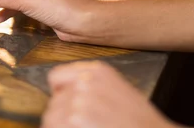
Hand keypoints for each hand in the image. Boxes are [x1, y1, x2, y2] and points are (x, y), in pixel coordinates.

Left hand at [42, 61, 178, 127]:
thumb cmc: (141, 121)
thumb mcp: (118, 91)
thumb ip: (93, 87)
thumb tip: (69, 98)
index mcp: (97, 71)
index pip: (57, 77)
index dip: (59, 94)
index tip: (63, 106)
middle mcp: (85, 81)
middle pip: (55, 101)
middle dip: (63, 117)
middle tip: (81, 125)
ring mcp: (79, 100)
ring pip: (52, 117)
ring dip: (62, 127)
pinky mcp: (75, 119)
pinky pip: (53, 127)